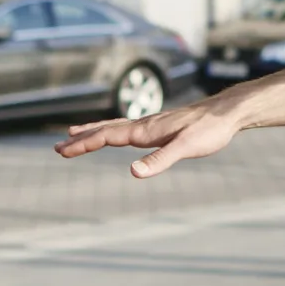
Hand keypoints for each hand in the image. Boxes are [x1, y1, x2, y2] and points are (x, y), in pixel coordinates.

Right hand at [55, 98, 242, 178]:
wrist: (227, 113)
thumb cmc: (209, 130)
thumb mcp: (186, 148)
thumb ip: (160, 160)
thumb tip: (133, 172)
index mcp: (145, 130)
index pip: (106, 137)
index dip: (83, 144)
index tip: (62, 151)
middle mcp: (144, 125)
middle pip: (105, 131)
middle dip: (81, 139)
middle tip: (57, 147)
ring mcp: (152, 124)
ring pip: (115, 127)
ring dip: (93, 132)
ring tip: (75, 134)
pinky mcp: (162, 126)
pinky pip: (129, 128)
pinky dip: (114, 130)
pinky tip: (118, 134)